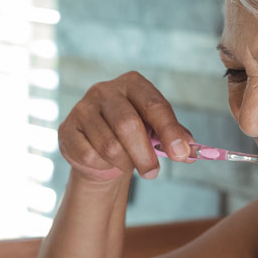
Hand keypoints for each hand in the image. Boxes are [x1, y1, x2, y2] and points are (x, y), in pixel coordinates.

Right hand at [58, 70, 194, 182]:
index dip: (169, 131)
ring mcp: (82, 108)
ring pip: (109, 145)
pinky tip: (106, 163)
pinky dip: (103, 166)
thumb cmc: (133, 136)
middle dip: (144, 154)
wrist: (98, 149)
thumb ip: (175, 137)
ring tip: (130, 166)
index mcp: (132, 83)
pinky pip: (90, 156)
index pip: (153, 105)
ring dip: (125, 164)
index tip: (181, 155)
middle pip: (128, 125)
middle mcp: (104, 90)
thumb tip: (190, 150)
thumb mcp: (156, 132)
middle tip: (153, 173)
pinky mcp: (67, 129)